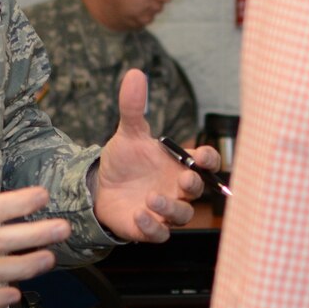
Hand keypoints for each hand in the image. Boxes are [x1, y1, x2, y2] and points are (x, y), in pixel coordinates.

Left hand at [92, 69, 211, 241]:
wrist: (99, 186)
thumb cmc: (124, 161)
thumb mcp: (128, 133)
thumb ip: (133, 107)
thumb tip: (134, 73)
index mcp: (179, 164)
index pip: (207, 163)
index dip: (209, 160)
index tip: (201, 156)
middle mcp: (177, 188)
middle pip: (198, 190)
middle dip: (193, 185)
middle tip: (183, 178)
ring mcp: (165, 210)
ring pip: (182, 215)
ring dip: (171, 209)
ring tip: (151, 199)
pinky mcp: (149, 228)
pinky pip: (160, 234)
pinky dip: (152, 227)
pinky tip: (139, 215)